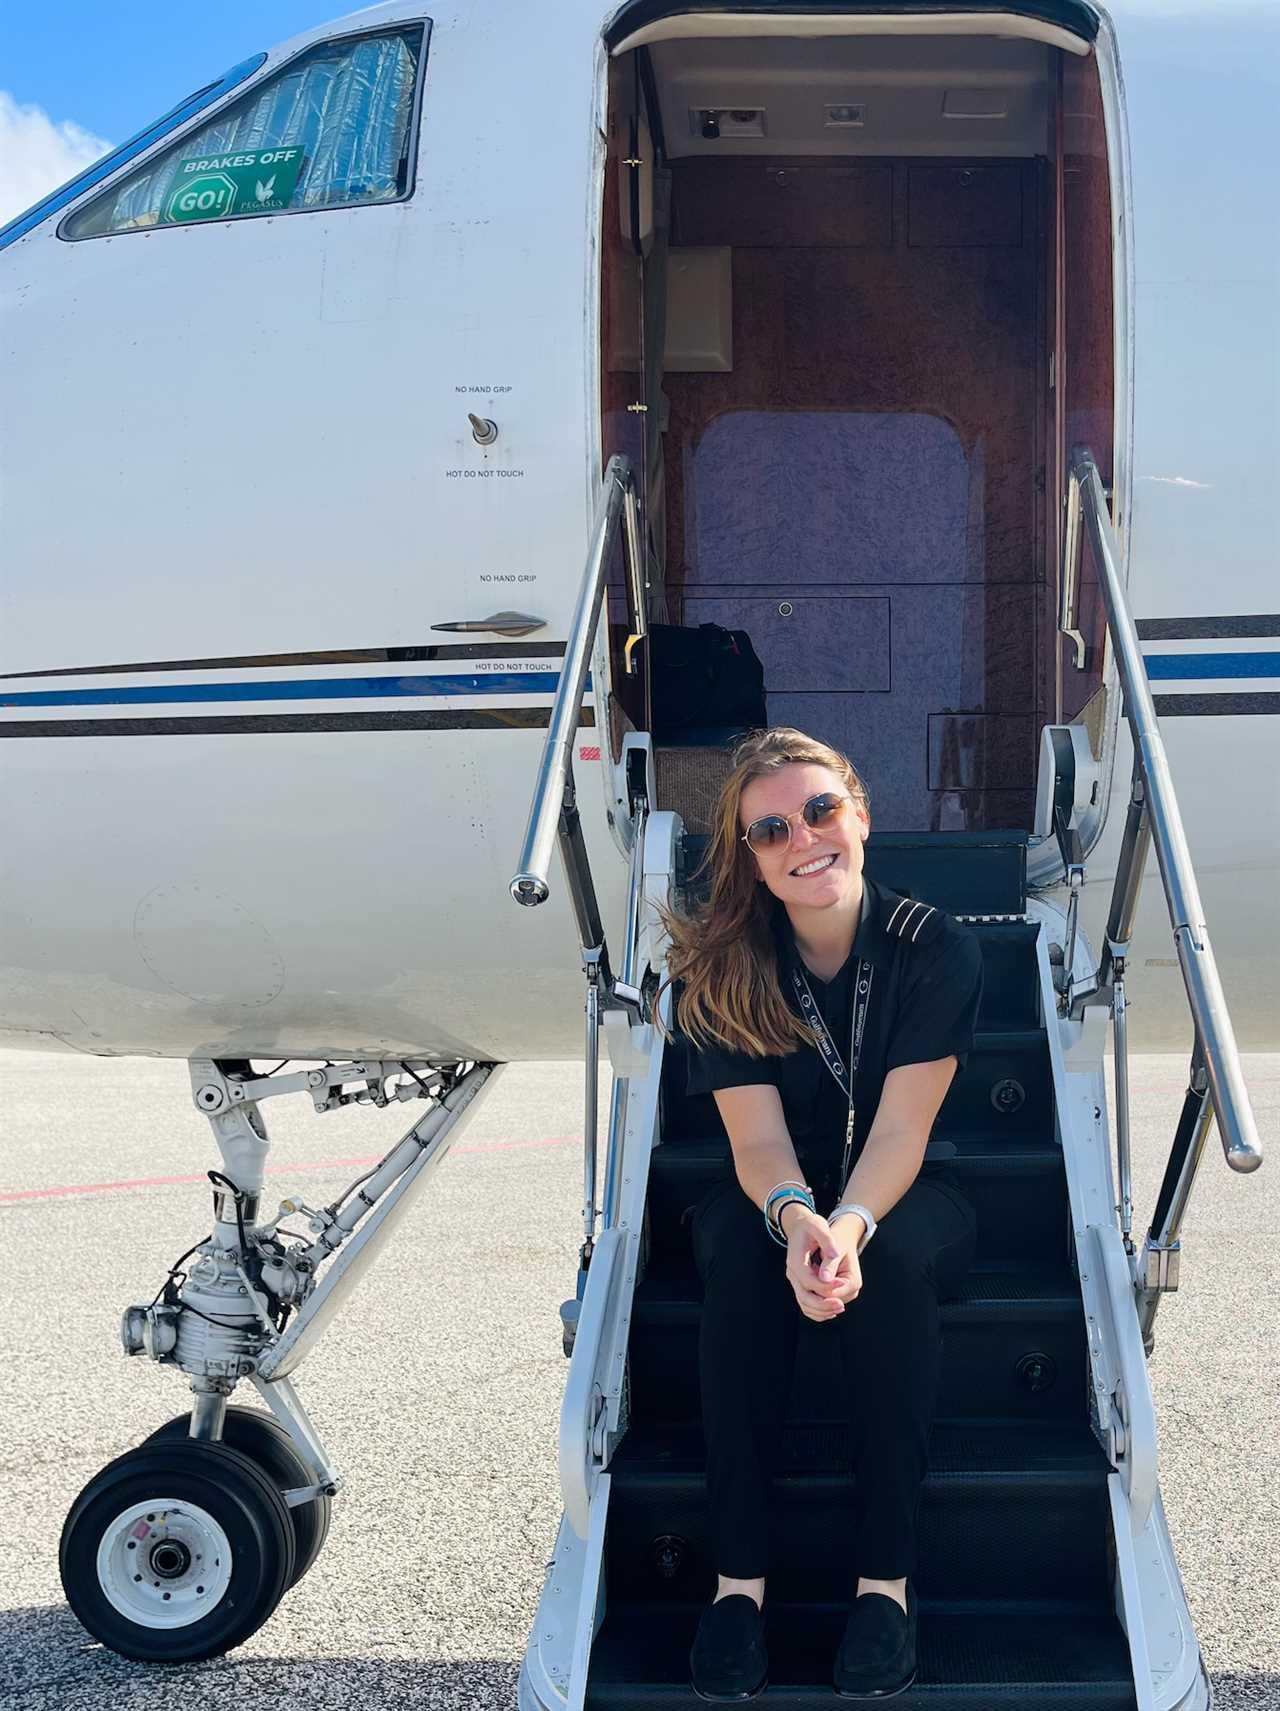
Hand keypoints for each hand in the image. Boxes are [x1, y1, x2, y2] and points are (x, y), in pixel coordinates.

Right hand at [781, 1205, 862, 1321]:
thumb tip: (834, 1255)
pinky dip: (818, 1310)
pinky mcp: (800, 1284)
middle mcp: (792, 1273)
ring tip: (839, 1308)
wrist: (800, 1226)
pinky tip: (832, 1309)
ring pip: (805, 1304)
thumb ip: (827, 1240)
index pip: (810, 1281)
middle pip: (805, 1297)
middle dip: (824, 1304)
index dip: (827, 1285)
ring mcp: (795, 1280)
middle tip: (842, 1306)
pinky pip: (806, 1303)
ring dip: (822, 1310)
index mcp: (795, 1260)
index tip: (842, 1282)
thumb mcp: (818, 1225)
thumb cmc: (810, 1225)